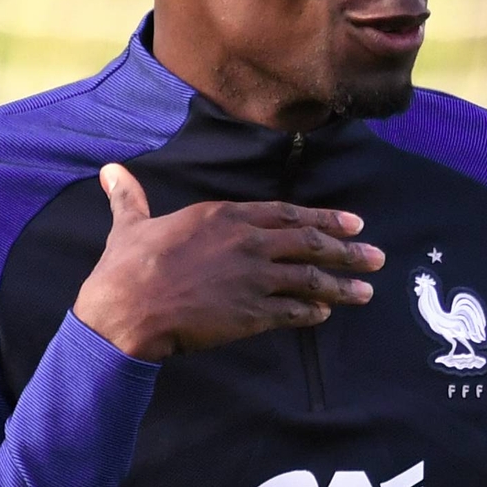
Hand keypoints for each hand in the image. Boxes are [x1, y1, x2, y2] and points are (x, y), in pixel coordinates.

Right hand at [70, 161, 380, 359]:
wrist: (128, 308)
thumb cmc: (127, 266)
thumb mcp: (130, 224)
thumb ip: (130, 197)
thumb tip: (110, 171)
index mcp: (224, 215)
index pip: (286, 213)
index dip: (323, 217)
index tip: (352, 222)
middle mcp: (247, 242)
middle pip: (310, 242)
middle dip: (347, 250)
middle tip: (376, 256)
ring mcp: (253, 278)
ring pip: (310, 278)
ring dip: (342, 285)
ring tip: (367, 291)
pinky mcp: (251, 313)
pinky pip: (292, 311)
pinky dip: (312, 312)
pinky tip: (326, 314)